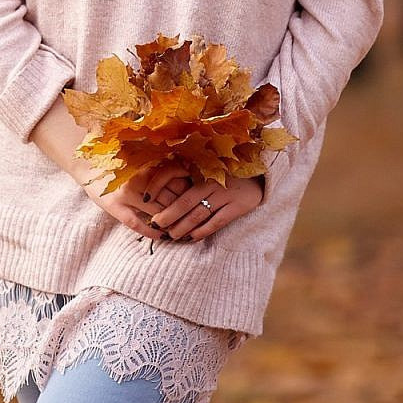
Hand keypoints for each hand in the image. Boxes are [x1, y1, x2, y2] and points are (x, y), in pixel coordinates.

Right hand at [81, 160, 184, 241]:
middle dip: (183, 210)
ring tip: (180, 231)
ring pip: (158, 213)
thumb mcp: (143, 159)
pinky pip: (137, 224)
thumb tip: (190, 173)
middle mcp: (140, 179)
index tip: (197, 199)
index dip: (190, 192)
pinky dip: (151, 232)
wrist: (89, 164)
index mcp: (149, 165)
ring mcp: (127, 194)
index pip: (179, 181)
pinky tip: (161, 236)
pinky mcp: (115, 207)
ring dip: (170, 224)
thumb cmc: (120, 162)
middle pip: (171, 199)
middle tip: (193, 219)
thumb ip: (162, 166)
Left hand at [149, 170, 264, 242]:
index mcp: (201, 164)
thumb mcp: (206, 164)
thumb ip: (186, 171)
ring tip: (171, 236)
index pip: (171, 172)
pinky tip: (192, 237)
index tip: (143, 197)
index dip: (156, 185)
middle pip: (184, 201)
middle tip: (155, 225)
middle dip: (168, 216)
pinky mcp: (237, 205)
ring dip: (183, 227)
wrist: (259, 172)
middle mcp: (212, 178)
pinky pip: (216, 222)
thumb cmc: (225, 169)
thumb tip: (157, 184)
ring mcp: (225, 192)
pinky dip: (202, 231)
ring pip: (198, 214)